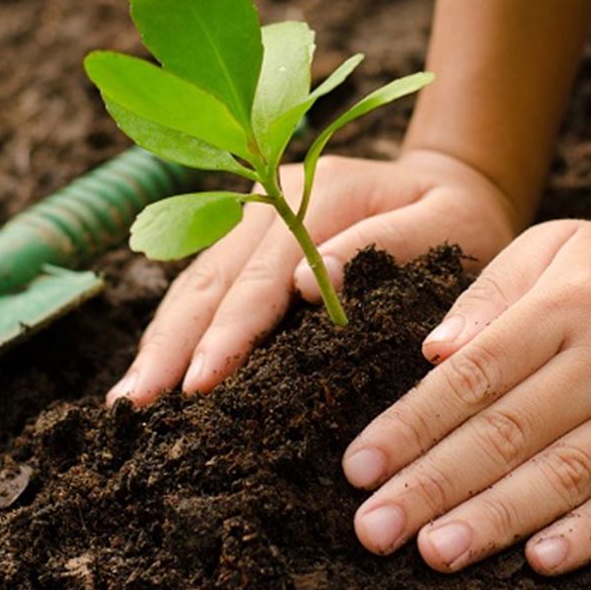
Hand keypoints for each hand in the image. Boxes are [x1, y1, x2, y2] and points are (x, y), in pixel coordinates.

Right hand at [106, 149, 521, 404]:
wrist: (455, 183)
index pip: (263, 273)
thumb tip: (309, 283)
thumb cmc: (462, 218)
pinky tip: (152, 371)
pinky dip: (175, 329)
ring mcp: (252, 215)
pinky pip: (202, 286)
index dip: (230, 330)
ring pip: (194, 282)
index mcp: (320, 191)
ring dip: (160, 341)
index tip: (202, 381)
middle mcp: (272, 197)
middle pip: (211, 278)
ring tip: (128, 400)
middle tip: (137, 405)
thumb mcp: (449, 224)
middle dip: (172, 345)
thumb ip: (388, 244)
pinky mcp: (247, 239)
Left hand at [342, 219, 590, 574]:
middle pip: (509, 432)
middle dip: (434, 485)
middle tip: (375, 530)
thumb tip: (432, 352)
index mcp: (564, 306)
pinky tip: (542, 561)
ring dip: (497, 518)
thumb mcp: (553, 247)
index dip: (411, 425)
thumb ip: (488, 294)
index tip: (358, 468)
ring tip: (436, 552)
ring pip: (568, 472)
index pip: (473, 376)